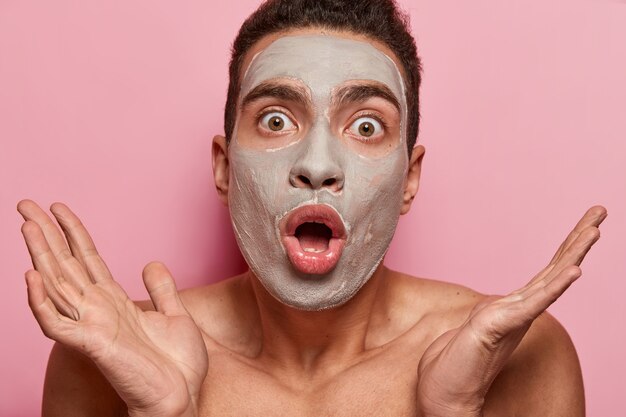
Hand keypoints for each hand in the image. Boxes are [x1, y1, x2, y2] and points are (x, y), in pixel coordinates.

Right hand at [18, 200, 207, 416]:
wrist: (184, 397)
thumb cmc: (178, 365)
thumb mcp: (175, 315)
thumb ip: (162, 289)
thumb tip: (151, 263)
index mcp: (116, 301)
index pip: (88, 258)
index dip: (73, 232)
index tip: (58, 206)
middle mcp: (98, 309)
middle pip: (66, 264)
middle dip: (46, 234)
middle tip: (26, 204)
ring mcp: (92, 326)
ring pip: (58, 285)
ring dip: (41, 255)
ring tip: (28, 226)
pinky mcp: (92, 345)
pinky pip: (58, 323)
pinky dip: (42, 302)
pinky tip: (33, 277)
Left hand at [416, 206, 606, 416]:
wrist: (444, 392)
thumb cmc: (457, 362)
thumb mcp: (475, 326)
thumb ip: (493, 316)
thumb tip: (498, 309)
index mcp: (517, 305)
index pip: (549, 270)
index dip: (569, 246)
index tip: (588, 223)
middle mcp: (521, 309)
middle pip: (557, 267)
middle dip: (579, 238)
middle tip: (601, 210)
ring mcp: (514, 317)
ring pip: (551, 281)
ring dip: (573, 254)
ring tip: (594, 230)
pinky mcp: (502, 326)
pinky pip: (534, 303)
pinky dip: (555, 287)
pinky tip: (575, 271)